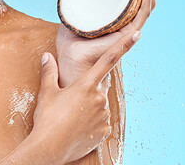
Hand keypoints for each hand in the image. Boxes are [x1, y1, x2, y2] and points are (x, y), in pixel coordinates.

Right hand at [29, 29, 140, 164]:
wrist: (49, 149)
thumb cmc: (47, 118)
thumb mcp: (46, 92)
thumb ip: (49, 71)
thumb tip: (47, 56)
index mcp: (86, 84)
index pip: (109, 59)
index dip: (124, 45)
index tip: (138, 34)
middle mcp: (99, 97)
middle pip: (98, 86)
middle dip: (87, 90)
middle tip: (70, 102)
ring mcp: (104, 115)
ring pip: (99, 104)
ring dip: (89, 107)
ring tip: (70, 117)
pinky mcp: (105, 131)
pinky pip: (101, 121)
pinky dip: (92, 122)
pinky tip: (77, 127)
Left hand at [56, 0, 155, 87]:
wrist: (69, 63)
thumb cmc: (69, 46)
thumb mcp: (71, 18)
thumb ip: (72, 6)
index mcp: (112, 22)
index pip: (128, 1)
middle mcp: (122, 25)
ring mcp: (126, 30)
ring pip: (144, 4)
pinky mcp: (126, 35)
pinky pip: (142, 14)